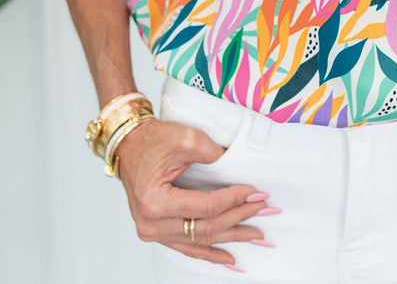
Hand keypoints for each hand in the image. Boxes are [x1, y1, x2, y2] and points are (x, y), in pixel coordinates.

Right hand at [113, 116, 274, 269]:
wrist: (129, 145)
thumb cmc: (152, 140)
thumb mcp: (185, 138)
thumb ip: (213, 154)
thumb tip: (239, 169)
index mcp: (155, 201)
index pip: (206, 207)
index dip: (234, 200)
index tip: (258, 193)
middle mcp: (151, 224)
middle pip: (206, 227)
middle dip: (240, 219)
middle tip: (266, 211)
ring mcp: (152, 231)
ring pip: (200, 240)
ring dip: (231, 239)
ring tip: (258, 237)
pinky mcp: (157, 231)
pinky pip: (187, 247)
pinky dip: (210, 253)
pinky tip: (230, 259)